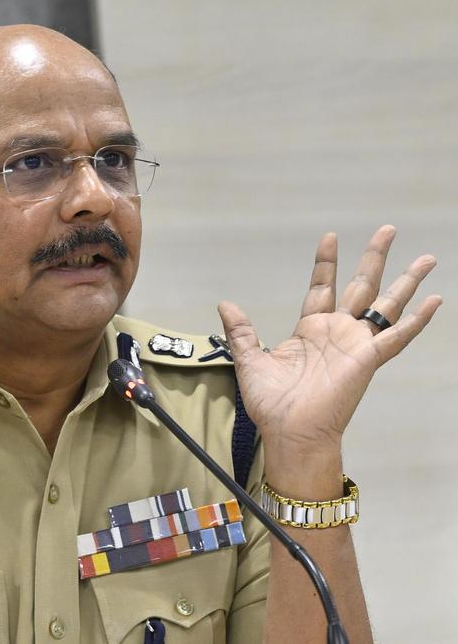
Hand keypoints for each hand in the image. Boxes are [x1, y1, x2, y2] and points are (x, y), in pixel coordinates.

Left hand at [217, 226, 441, 484]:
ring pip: (386, 305)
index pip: (322, 286)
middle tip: (388, 229)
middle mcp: (337, 332)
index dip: (326, 262)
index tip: (331, 236)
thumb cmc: (272, 404)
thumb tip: (225, 304)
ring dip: (406, 281)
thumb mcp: (250, 360)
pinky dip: (417, 320)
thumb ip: (240, 332)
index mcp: (310, 329)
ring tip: (426, 258)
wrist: (288, 431)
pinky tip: (435, 300)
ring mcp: (356, 344)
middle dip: (374, 257)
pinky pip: (397, 337)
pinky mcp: (368, 359)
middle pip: (362, 285)